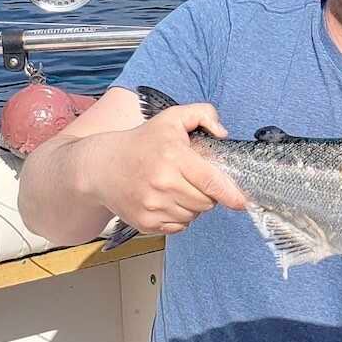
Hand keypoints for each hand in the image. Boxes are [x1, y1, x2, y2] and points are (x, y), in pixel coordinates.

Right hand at [81, 103, 247, 235]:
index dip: (230, 194)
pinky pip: (178, 227)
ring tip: (179, 188)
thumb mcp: (172, 118)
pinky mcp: (145, 223)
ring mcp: (153, 206)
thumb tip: (223, 133)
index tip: (242, 201)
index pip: (210, 181)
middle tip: (194, 180)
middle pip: (206, 202)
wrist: (100, 167)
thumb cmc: (141, 142)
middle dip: (208, 193)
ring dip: (194, 206)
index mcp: (173, 157)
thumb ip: (203, 114)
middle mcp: (163, 183)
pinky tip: (168, 200)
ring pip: (194, 216)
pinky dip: (180, 217)